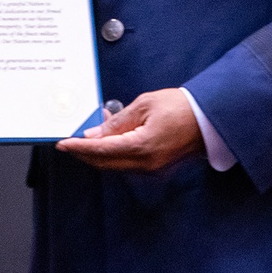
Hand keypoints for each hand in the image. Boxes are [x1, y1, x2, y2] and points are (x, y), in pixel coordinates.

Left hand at [56, 88, 204, 172]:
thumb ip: (117, 122)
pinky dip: (112, 152)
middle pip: (104, 163)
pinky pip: (126, 162)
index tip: (62, 143)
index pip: (101, 150)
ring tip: (89, 131)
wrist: (209, 118)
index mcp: (142, 147)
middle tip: (69, 140)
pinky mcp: (155, 165)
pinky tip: (109, 136)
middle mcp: (145, 163)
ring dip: (98, 152)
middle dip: (83, 152)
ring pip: (114, 164)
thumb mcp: (144, 105)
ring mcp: (151, 167)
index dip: (78, 147)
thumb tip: (94, 134)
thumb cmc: (180, 107)